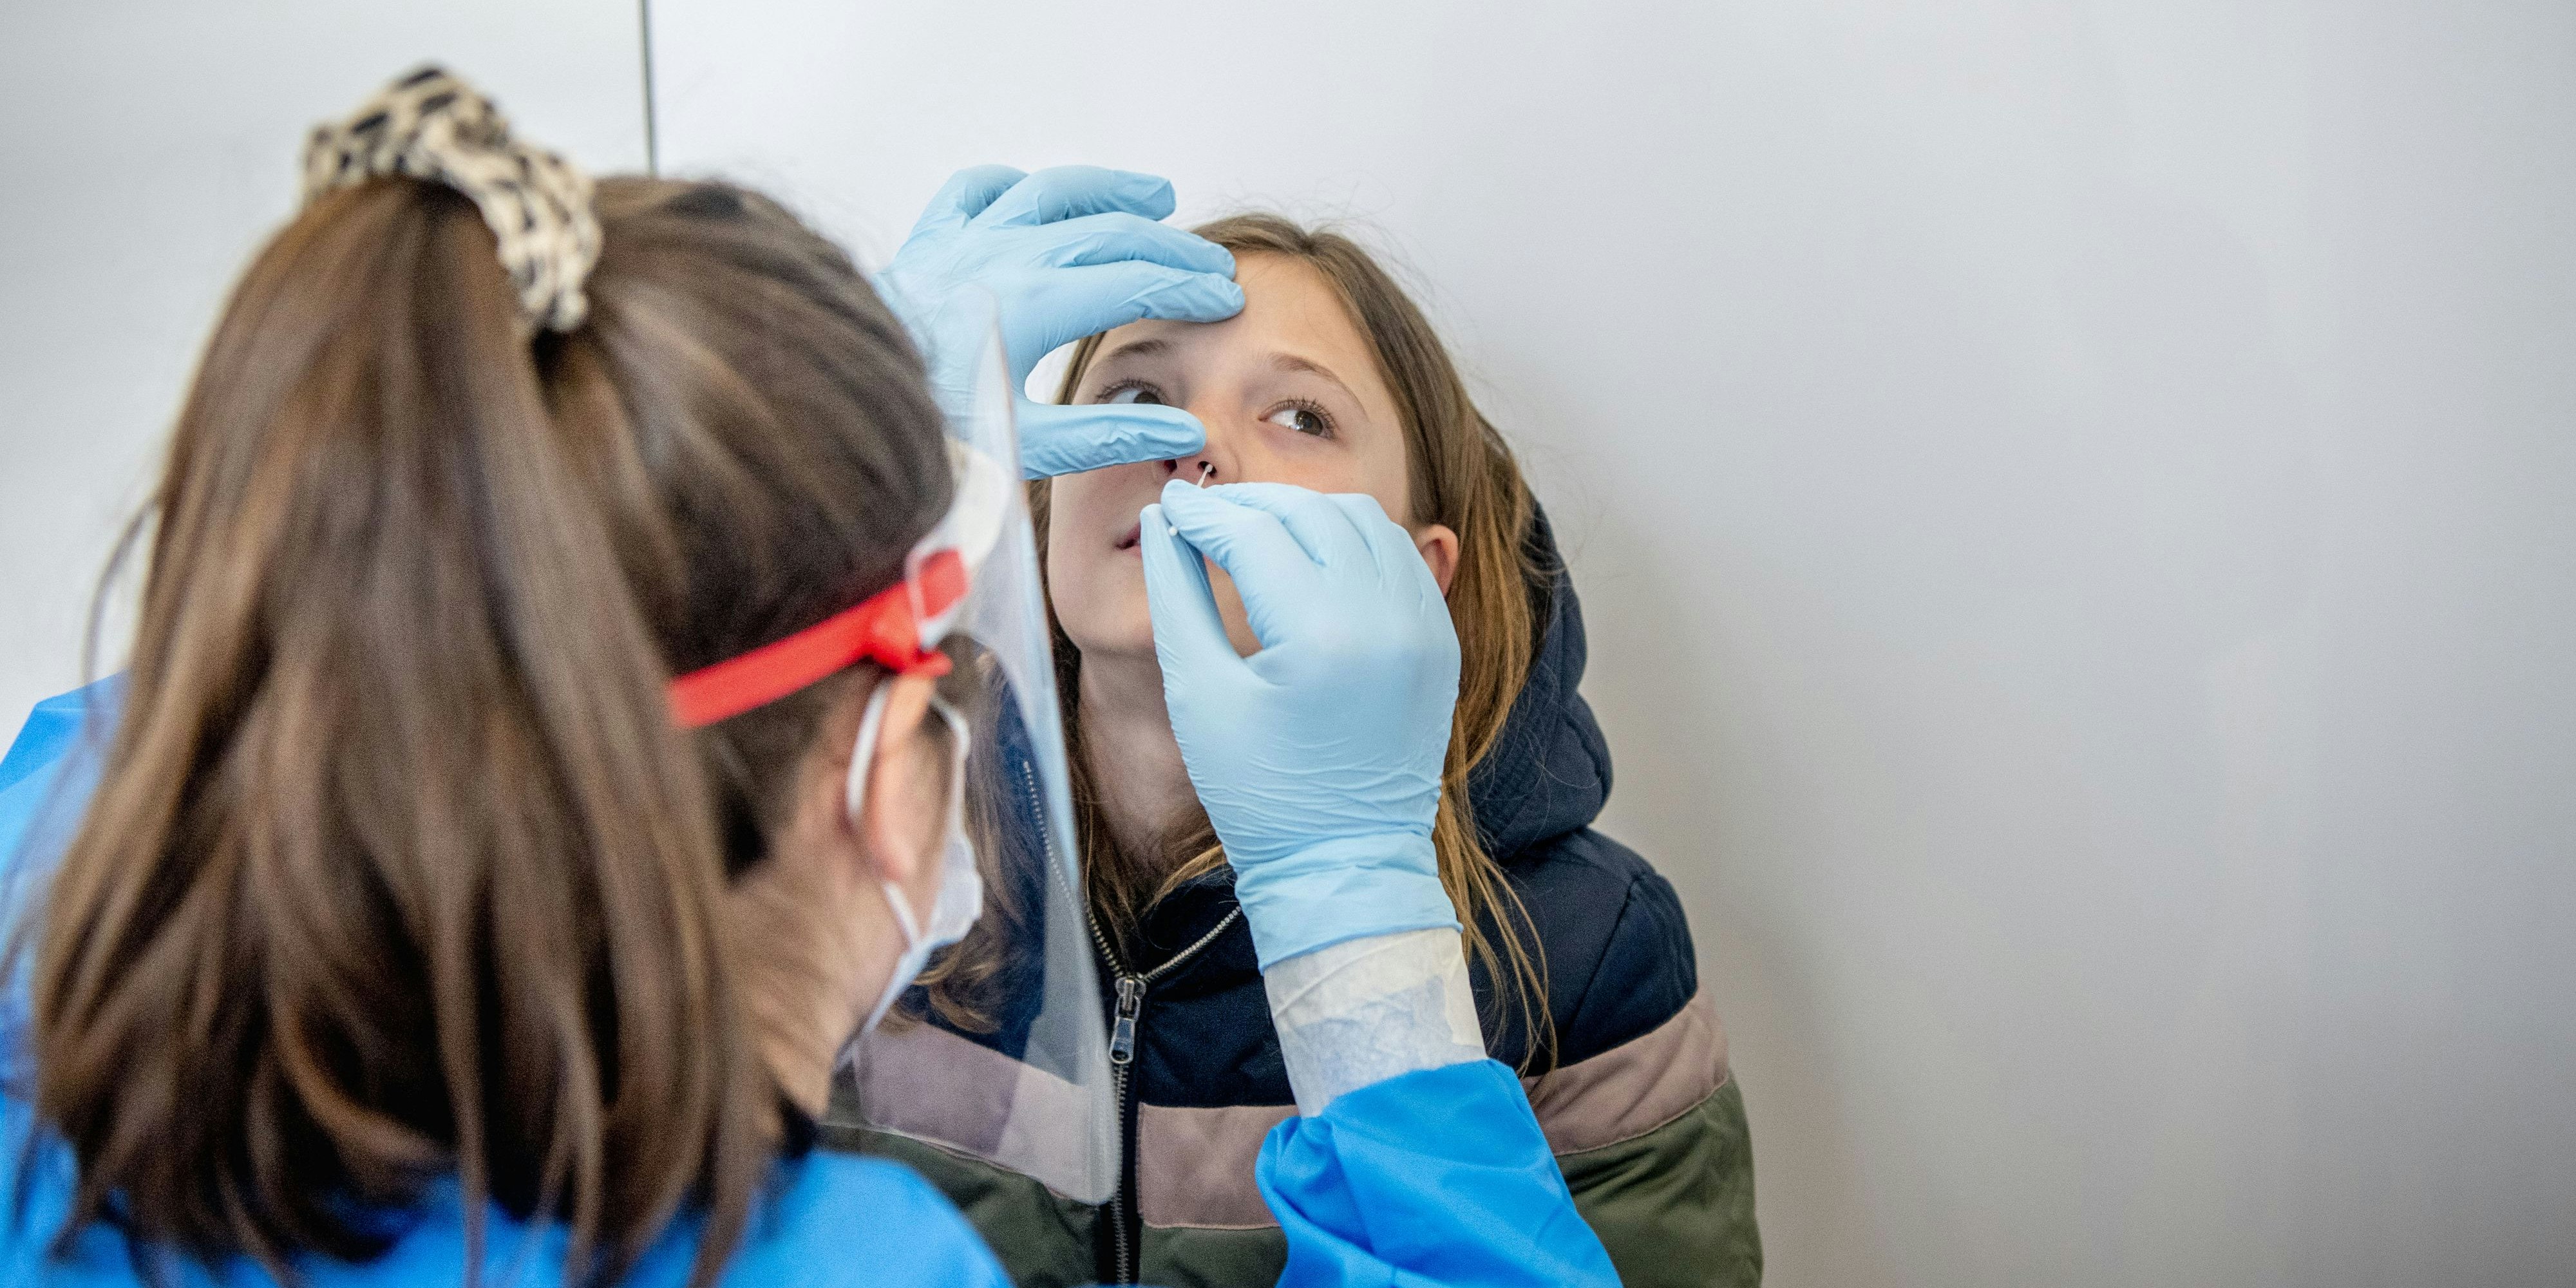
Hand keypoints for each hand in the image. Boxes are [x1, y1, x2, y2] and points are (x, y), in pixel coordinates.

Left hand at [880, 166, 1244, 477]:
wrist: (834, 405)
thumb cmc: (925, 430)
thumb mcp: (1024, 446)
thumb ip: (1108, 435)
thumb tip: (1184, 432)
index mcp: (1034, 302)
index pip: (1134, 282)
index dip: (1187, 289)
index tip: (1223, 299)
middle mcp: (1002, 255)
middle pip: (1110, 233)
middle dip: (1171, 247)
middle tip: (1212, 265)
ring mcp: (962, 240)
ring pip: (1052, 193)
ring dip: (1111, 191)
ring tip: (1158, 195)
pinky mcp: (927, 241)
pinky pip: (977, 191)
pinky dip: (1016, 186)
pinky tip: (1037, 195)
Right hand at [1138, 481, 1462, 967]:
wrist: (1343, 865)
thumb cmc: (1259, 793)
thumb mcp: (1199, 695)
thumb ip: (1178, 597)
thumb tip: (1166, 524)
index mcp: (1321, 636)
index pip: (1255, 534)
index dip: (1203, 513)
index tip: (1169, 504)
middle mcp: (1386, 620)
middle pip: (1312, 513)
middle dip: (1252, 503)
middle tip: (1205, 511)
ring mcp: (1424, 630)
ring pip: (1364, 522)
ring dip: (1306, 512)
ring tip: (1255, 527)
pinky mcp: (1439, 644)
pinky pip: (1398, 559)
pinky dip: (1352, 541)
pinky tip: (1310, 555)